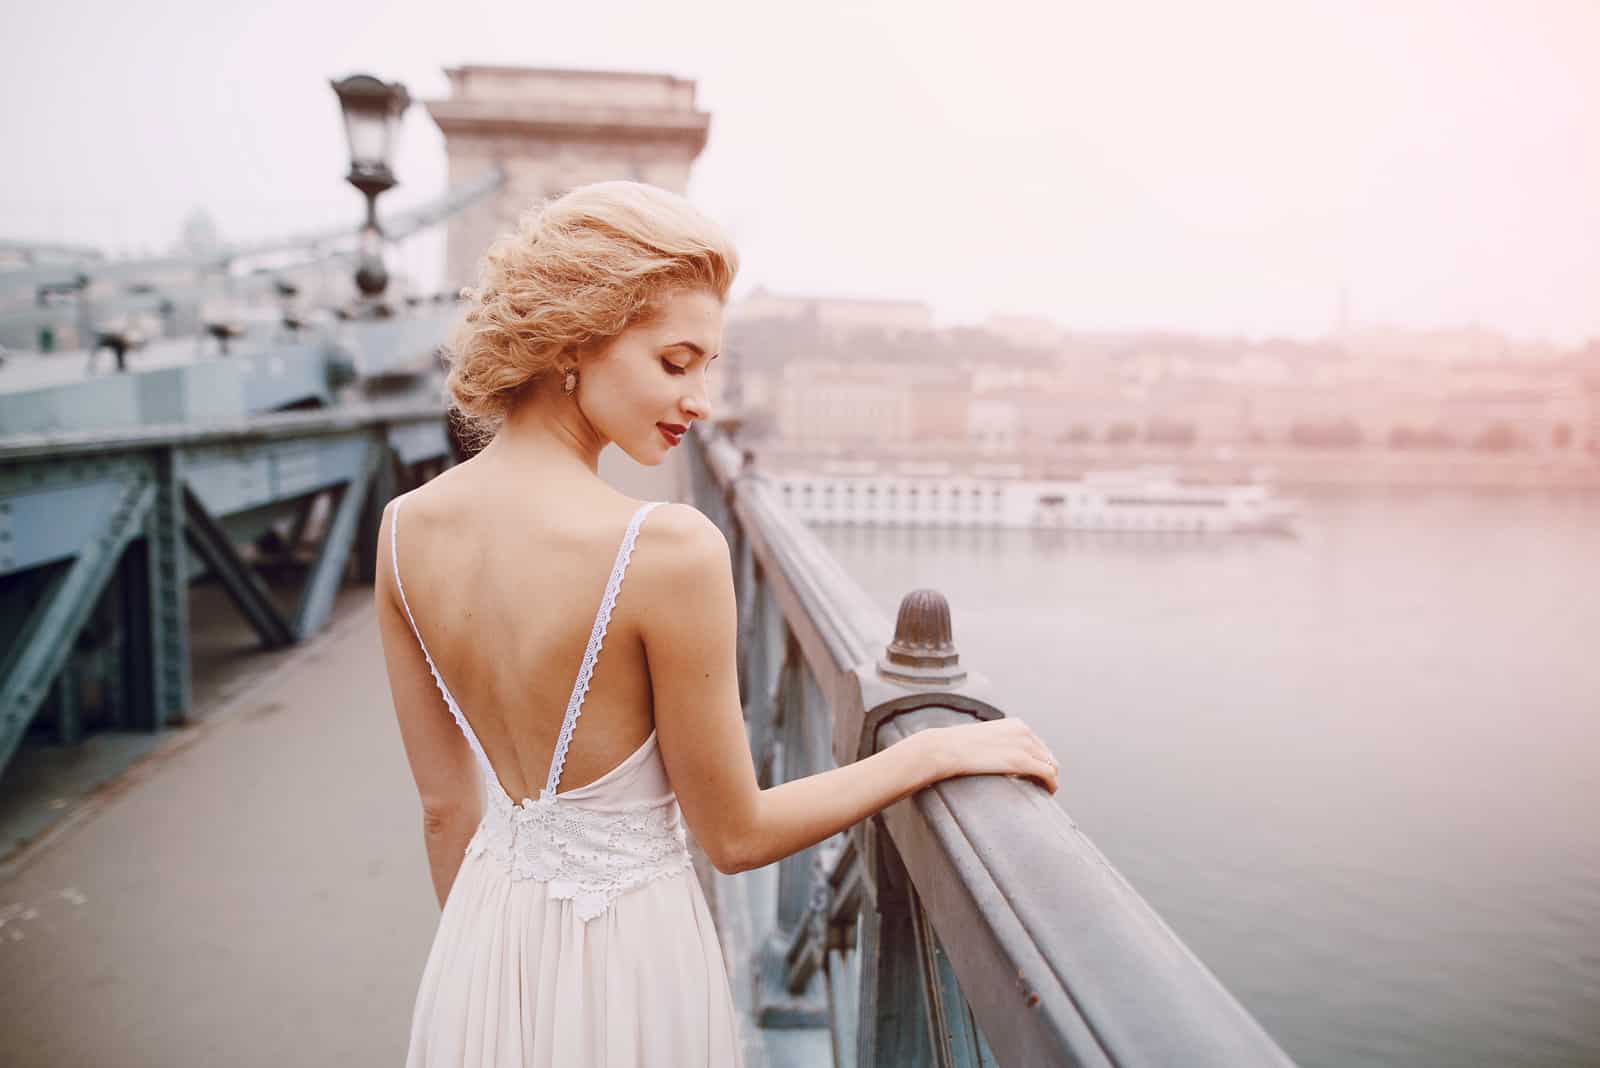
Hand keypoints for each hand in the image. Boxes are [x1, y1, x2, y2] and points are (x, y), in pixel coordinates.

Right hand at [927, 717, 1059, 794]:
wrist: (945, 748)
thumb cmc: (956, 746)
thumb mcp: (984, 737)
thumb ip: (997, 744)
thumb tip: (998, 758)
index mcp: (1016, 724)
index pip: (1039, 744)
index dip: (1039, 761)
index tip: (1034, 774)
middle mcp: (1024, 732)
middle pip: (1047, 755)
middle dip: (1045, 770)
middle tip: (1038, 785)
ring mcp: (1024, 746)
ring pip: (1051, 765)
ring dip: (1049, 779)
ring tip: (1042, 790)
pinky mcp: (1021, 761)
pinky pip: (1048, 774)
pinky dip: (1051, 785)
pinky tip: (1047, 792)